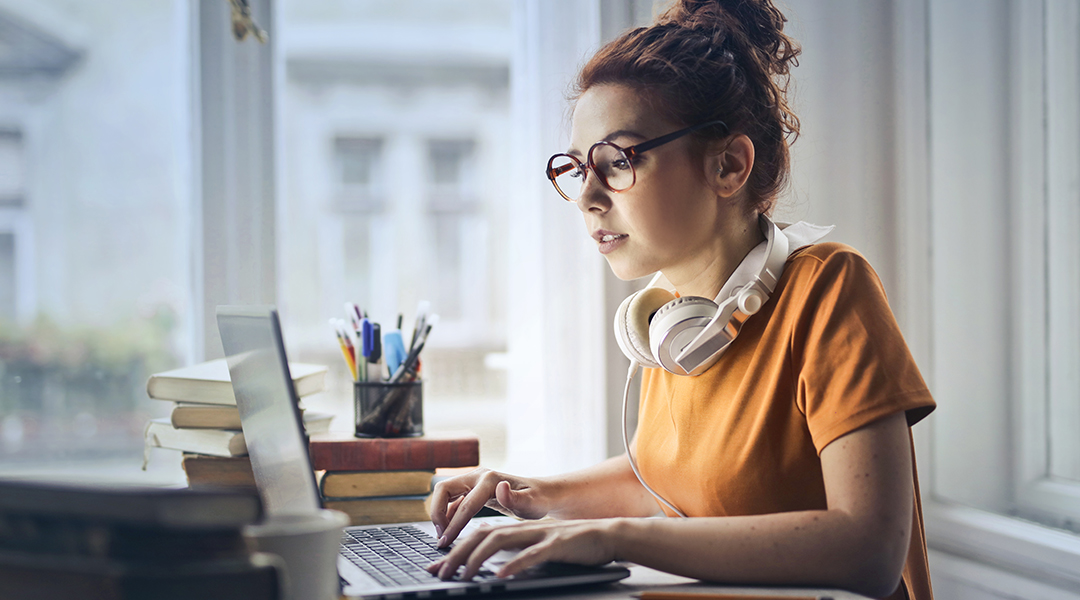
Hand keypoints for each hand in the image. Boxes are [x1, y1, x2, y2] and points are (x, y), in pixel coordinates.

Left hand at [425, 519, 619, 580]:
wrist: (606, 535)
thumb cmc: (571, 544)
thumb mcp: (536, 545)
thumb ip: (513, 550)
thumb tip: (489, 566)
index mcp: (517, 528)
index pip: (478, 534)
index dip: (454, 548)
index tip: (436, 566)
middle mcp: (524, 528)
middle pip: (482, 535)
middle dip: (457, 555)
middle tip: (441, 574)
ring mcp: (540, 534)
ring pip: (500, 541)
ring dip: (477, 559)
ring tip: (464, 576)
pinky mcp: (557, 544)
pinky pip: (532, 554)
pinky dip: (514, 564)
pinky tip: (501, 575)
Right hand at [430, 468, 550, 546]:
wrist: (542, 493)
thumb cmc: (539, 499)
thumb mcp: (532, 503)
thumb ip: (516, 499)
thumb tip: (501, 488)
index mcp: (489, 479)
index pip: (464, 504)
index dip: (453, 524)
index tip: (446, 542)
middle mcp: (478, 476)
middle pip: (443, 489)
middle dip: (437, 512)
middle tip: (441, 536)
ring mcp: (474, 481)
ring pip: (444, 493)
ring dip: (440, 513)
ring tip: (443, 536)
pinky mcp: (473, 489)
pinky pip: (453, 500)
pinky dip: (448, 514)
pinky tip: (450, 529)